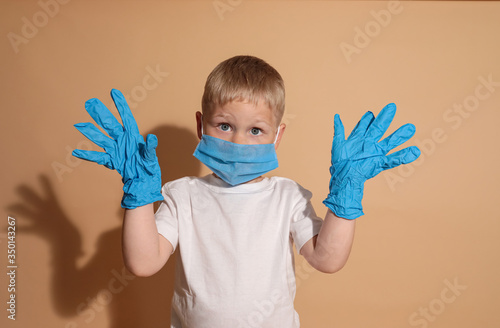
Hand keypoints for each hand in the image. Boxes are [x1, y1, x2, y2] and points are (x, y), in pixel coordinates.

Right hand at [72, 89, 162, 208]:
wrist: (143, 181)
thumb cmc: (149, 167)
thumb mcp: (151, 158)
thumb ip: (150, 148)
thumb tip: (152, 138)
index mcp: (133, 136)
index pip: (126, 117)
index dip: (120, 105)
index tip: (114, 92)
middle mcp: (122, 140)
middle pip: (109, 125)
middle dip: (101, 114)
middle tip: (90, 102)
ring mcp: (115, 149)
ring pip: (101, 138)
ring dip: (90, 132)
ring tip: (79, 124)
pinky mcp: (111, 160)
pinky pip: (98, 157)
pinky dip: (88, 155)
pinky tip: (76, 152)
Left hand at [323, 103, 419, 218]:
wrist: (344, 178)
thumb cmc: (341, 162)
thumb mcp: (338, 143)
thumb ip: (339, 129)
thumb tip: (336, 116)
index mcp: (360, 138)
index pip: (366, 124)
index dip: (369, 118)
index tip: (373, 110)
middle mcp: (369, 144)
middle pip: (378, 128)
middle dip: (384, 118)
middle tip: (392, 106)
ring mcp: (375, 153)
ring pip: (389, 142)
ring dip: (399, 135)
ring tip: (410, 128)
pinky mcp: (378, 164)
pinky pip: (393, 160)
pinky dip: (404, 156)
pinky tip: (415, 152)